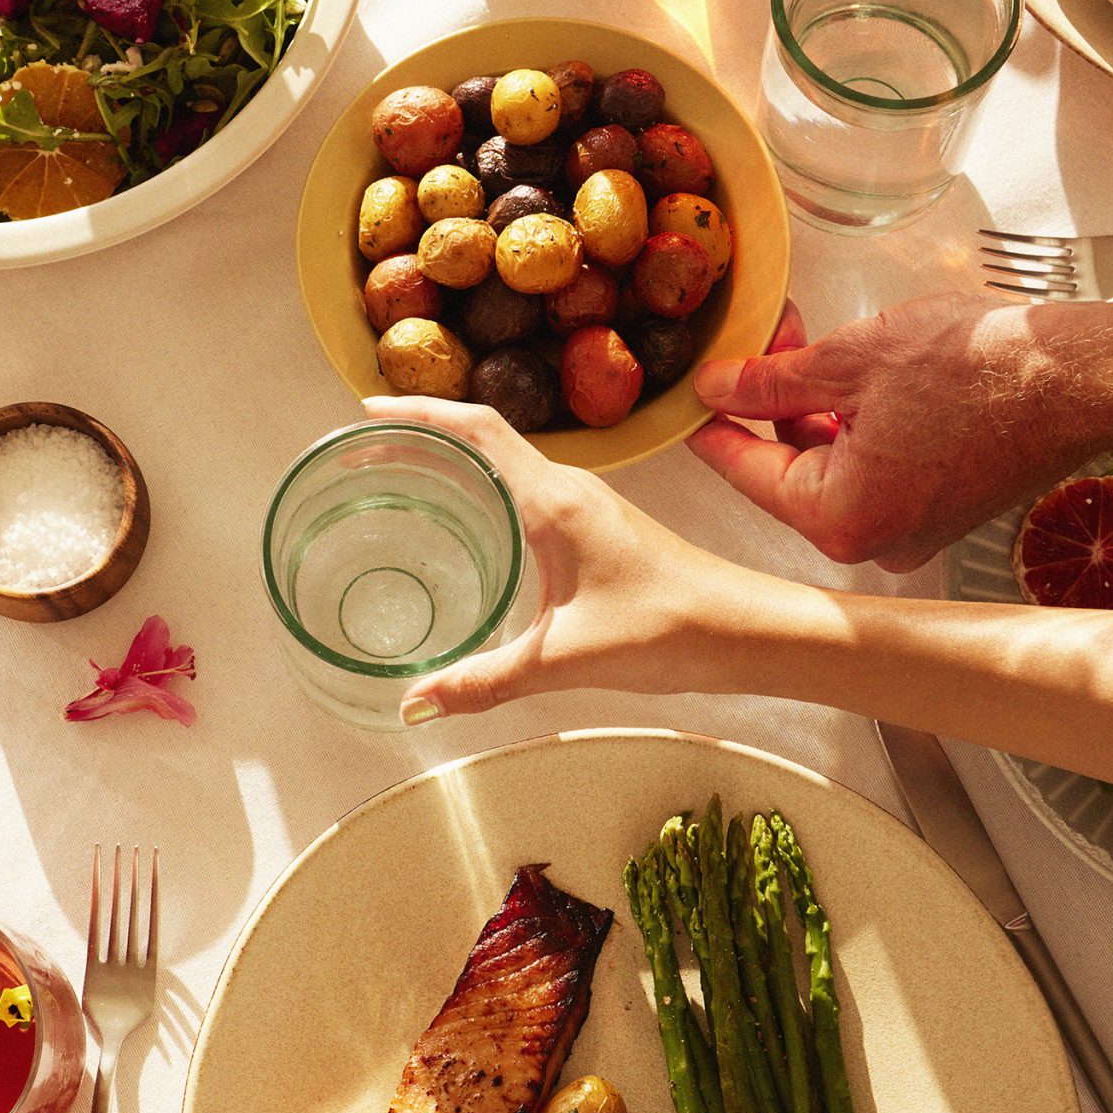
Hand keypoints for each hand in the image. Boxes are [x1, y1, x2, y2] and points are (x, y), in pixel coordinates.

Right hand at [364, 396, 755, 721]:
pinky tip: (469, 524)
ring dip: (454, 461)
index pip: (476, 427)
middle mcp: (571, 487)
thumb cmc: (668, 629)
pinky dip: (485, 489)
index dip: (418, 409)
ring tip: (402, 478)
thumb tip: (414, 704)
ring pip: (508, 463)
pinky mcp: (600, 528)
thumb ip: (484, 681)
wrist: (746, 631)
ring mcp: (587, 505)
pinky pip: (528, 489)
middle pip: (484, 436)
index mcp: (556, 499)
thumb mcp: (563, 660)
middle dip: (422, 434)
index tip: (368, 407)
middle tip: (366, 453)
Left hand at [688, 293, 1112, 570]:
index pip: (743, 470)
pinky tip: (847, 368)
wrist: (1076, 376)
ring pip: (828, 462)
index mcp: (840, 519)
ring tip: (803, 337)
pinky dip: (852, 421)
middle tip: (758, 337)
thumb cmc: (982, 370)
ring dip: (809, 402)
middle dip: (767, 399)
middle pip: (786, 466)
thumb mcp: (850, 360)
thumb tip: (716, 387)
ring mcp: (907, 530)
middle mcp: (872, 541)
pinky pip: (870, 466)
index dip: (708, 422)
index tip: (684, 395)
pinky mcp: (935, 508)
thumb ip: (770, 380)